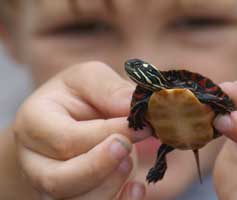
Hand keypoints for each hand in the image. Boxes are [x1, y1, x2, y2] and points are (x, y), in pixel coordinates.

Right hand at [13, 62, 150, 198]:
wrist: (68, 120)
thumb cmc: (78, 97)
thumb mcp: (89, 78)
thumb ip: (109, 89)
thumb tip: (134, 106)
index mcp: (35, 122)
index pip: (66, 139)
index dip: (107, 134)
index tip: (140, 125)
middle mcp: (35, 160)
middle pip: (59, 181)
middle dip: (100, 167)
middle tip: (128, 148)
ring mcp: (49, 185)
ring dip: (110, 186)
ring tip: (130, 161)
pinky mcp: (71, 197)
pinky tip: (136, 188)